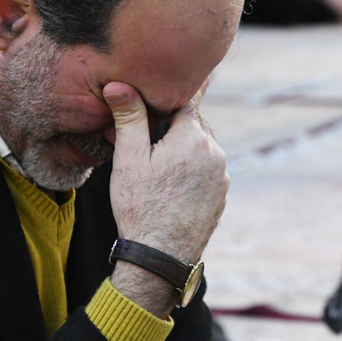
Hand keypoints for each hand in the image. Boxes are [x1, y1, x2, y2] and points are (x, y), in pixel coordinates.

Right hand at [105, 81, 226, 315]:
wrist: (161, 255)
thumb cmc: (141, 206)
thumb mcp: (129, 159)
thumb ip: (129, 118)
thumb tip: (119, 84)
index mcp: (193, 137)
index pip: (185, 100)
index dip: (169, 95)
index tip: (165, 85)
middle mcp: (215, 152)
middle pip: (193, 125)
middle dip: (173, 126)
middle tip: (149, 136)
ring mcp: (222, 175)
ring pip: (201, 148)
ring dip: (184, 149)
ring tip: (158, 165)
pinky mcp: (222, 194)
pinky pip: (207, 170)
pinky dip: (193, 170)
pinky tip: (172, 185)